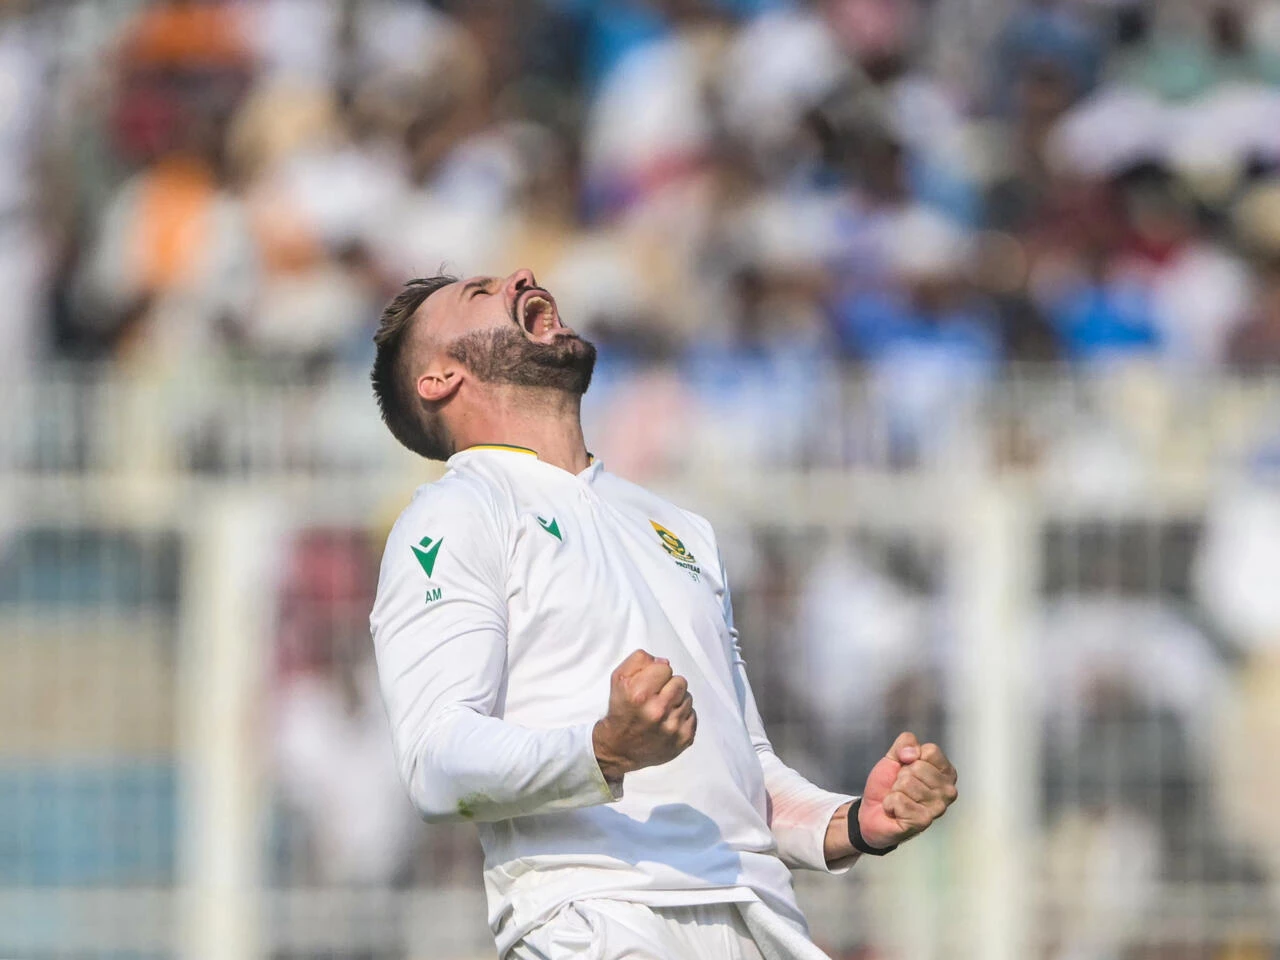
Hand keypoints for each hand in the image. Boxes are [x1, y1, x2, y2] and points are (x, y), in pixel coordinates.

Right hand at [593, 649, 696, 781]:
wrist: (619, 748)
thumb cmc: (620, 712)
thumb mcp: (619, 679)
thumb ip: (639, 661)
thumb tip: (663, 662)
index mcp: (640, 695)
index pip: (665, 667)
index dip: (656, 673)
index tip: (648, 684)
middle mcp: (657, 712)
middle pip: (680, 681)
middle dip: (669, 686)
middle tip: (656, 697)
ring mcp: (672, 727)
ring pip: (688, 698)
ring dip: (676, 701)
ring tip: (661, 710)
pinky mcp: (683, 739)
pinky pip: (693, 715)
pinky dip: (682, 717)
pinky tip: (668, 721)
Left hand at [857, 732, 957, 850]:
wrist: (872, 811)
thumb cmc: (888, 786)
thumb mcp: (894, 756)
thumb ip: (905, 743)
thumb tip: (912, 753)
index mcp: (945, 772)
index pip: (931, 751)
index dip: (911, 757)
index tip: (906, 768)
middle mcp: (948, 791)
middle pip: (918, 767)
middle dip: (902, 776)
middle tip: (901, 787)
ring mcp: (938, 808)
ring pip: (907, 783)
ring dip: (895, 790)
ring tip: (899, 799)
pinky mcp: (923, 821)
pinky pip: (899, 800)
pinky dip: (890, 804)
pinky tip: (895, 810)